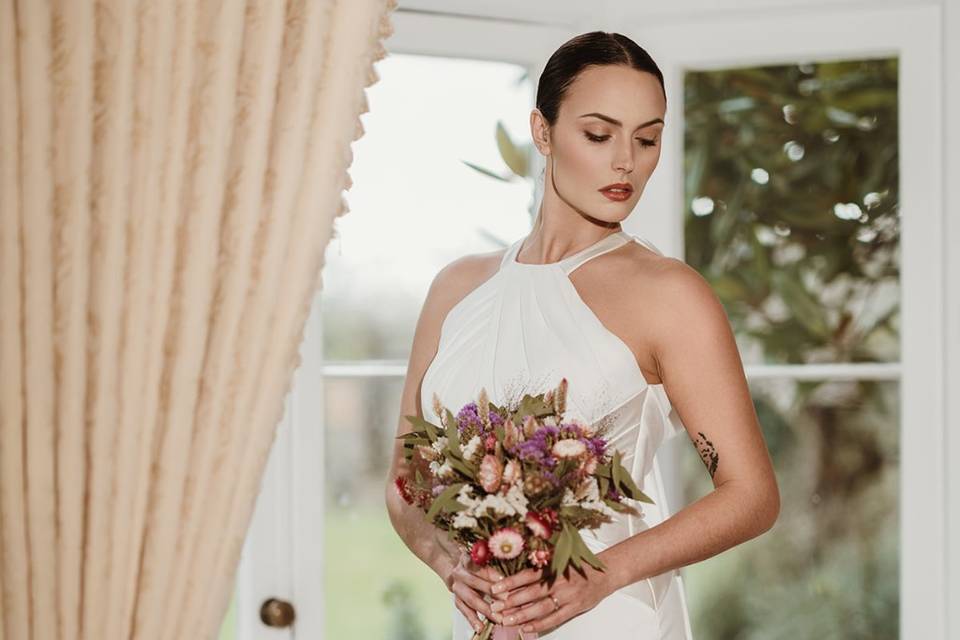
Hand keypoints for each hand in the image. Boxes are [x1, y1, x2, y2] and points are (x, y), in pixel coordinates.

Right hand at [441, 548, 506, 632]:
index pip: (480, 567)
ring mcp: (457, 588)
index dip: (492, 574)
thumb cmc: (475, 564)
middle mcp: (460, 574)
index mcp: (467, 560)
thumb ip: (493, 565)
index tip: (504, 580)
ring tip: (499, 619)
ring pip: (471, 599)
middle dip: (492, 593)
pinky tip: (480, 628)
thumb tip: (512, 576)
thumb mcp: (481, 560)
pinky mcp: (456, 600)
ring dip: (486, 610)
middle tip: (507, 601)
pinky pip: (464, 611)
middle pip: (476, 583)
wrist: (453, 567)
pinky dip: (472, 620)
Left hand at [487, 562, 613, 633]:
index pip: (527, 576)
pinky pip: (555, 618)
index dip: (510, 582)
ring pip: (541, 607)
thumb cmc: (579, 567)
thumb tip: (517, 577)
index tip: (495, 589)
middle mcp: (559, 581)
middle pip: (531, 593)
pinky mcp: (575, 607)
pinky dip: (540, 624)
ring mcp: (567, 595)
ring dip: (522, 615)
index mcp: (553, 567)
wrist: (605, 572)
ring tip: (507, 621)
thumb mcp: (560, 561)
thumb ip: (541, 568)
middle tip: (495, 608)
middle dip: (511, 602)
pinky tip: (527, 628)